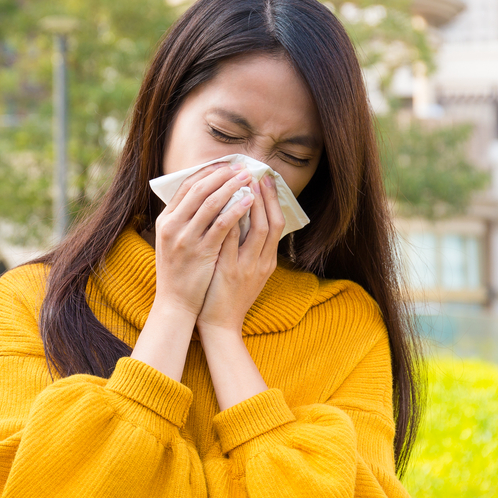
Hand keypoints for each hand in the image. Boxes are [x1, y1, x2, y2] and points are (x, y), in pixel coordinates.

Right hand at [151, 162, 254, 320]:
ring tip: (249, 178)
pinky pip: (221, 225)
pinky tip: (249, 201)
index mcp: (165, 220)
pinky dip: (236, 210)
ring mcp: (185, 238)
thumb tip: (205, 196)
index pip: (186, 186)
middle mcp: (172, 225)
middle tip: (241, 166)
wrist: (175, 303)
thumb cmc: (178, 272)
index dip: (208, 171)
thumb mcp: (172, 241)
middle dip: (222, 175)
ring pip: (210, 203)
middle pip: (199, 189)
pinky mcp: (201, 252)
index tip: (226, 164)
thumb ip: (183, 219)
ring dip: (232, 186)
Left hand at [196, 174, 285, 336]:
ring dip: (248, 204)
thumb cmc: (229, 296)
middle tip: (256, 172)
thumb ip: (249, 248)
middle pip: (270, 223)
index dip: (272, 200)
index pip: (277, 225)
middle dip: (264, 196)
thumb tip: (244, 218)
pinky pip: (230, 243)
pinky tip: (221, 206)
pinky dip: (227, 223)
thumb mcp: (247, 272)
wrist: (220, 326)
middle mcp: (261, 263)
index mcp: (267, 262)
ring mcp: (246, 268)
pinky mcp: (227, 273)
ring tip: (240, 182)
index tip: (265, 178)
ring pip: (254, 230)